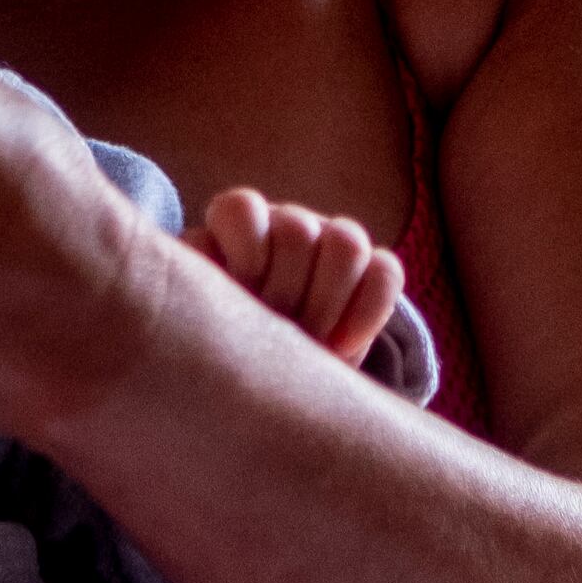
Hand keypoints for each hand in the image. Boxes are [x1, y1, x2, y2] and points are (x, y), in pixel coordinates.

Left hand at [188, 189, 401, 367]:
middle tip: (273, 338)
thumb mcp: (197, 325)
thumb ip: (196, 309)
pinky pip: (385, 271)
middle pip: (297, 231)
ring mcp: (329, 240)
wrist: (265, 374)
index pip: (241, 208)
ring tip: (309, 346)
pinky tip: (344, 347)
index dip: (246, 259)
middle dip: (287, 295)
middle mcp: (282, 225)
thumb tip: (198, 307)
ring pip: (346, 243)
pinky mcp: (371, 269)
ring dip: (327, 302)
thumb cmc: (220, 347)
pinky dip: (368, 312)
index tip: (240, 311)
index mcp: (233, 225)